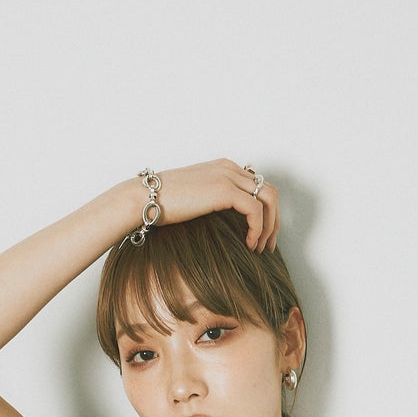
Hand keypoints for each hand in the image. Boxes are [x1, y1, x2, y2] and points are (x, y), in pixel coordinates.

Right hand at [132, 159, 279, 252]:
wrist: (144, 199)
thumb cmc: (162, 206)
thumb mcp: (195, 201)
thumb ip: (213, 205)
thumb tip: (224, 226)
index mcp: (224, 168)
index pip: (259, 187)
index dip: (267, 214)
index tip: (261, 238)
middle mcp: (230, 168)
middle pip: (270, 192)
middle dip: (274, 221)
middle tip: (268, 247)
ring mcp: (228, 176)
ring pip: (268, 199)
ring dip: (269, 227)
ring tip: (260, 248)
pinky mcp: (224, 190)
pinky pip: (255, 210)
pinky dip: (257, 229)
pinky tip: (248, 244)